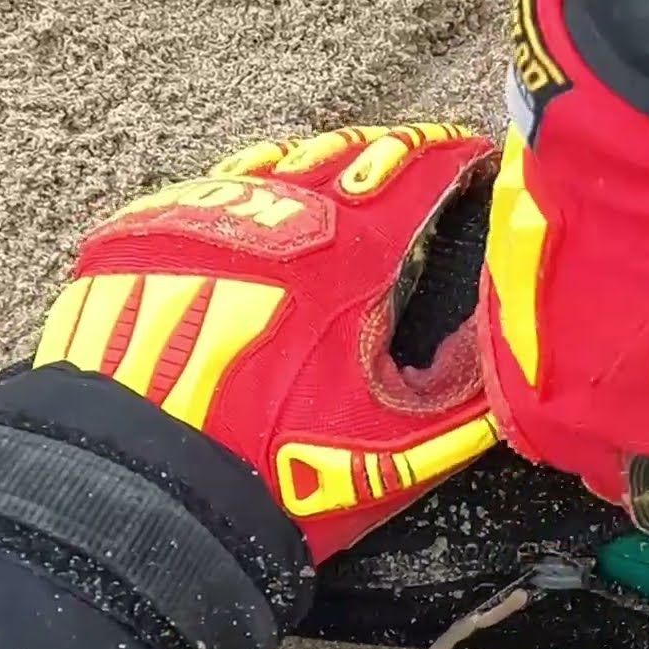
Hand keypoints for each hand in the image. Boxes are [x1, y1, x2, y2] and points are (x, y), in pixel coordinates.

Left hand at [34, 122, 498, 561]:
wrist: (150, 496)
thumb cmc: (284, 473)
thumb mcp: (409, 444)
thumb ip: (474, 384)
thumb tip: (509, 335)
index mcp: (353, 252)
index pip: (424, 169)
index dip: (458, 156)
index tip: (477, 157)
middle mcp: (278, 213)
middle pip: (351, 151)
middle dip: (396, 153)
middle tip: (422, 161)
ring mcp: (202, 217)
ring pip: (277, 161)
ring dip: (321, 164)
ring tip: (346, 176)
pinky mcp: (139, 238)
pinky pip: (208, 190)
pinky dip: (249, 195)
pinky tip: (257, 216)